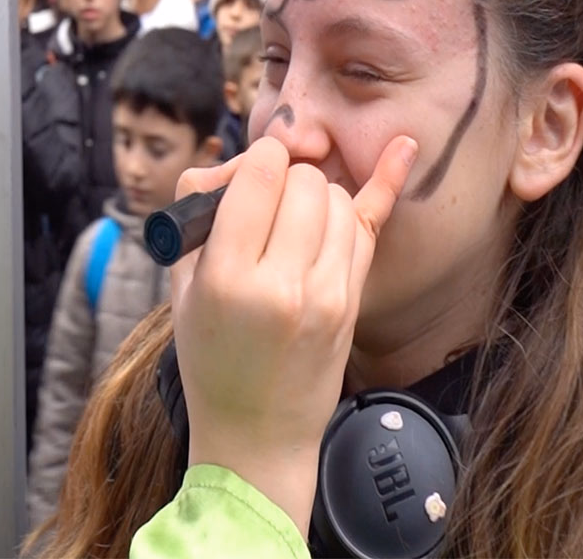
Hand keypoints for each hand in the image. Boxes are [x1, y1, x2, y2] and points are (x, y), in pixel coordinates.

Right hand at [169, 134, 416, 533]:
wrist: (256, 433)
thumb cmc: (209, 357)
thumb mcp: (180, 287)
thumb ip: (200, 217)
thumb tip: (236, 164)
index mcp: (227, 276)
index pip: (260, 175)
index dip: (257, 161)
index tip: (252, 174)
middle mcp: (281, 282)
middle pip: (302, 181)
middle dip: (285, 177)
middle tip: (269, 205)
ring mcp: (325, 294)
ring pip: (335, 197)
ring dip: (315, 194)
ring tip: (295, 220)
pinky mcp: (352, 304)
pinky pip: (371, 226)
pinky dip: (385, 183)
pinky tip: (403, 148)